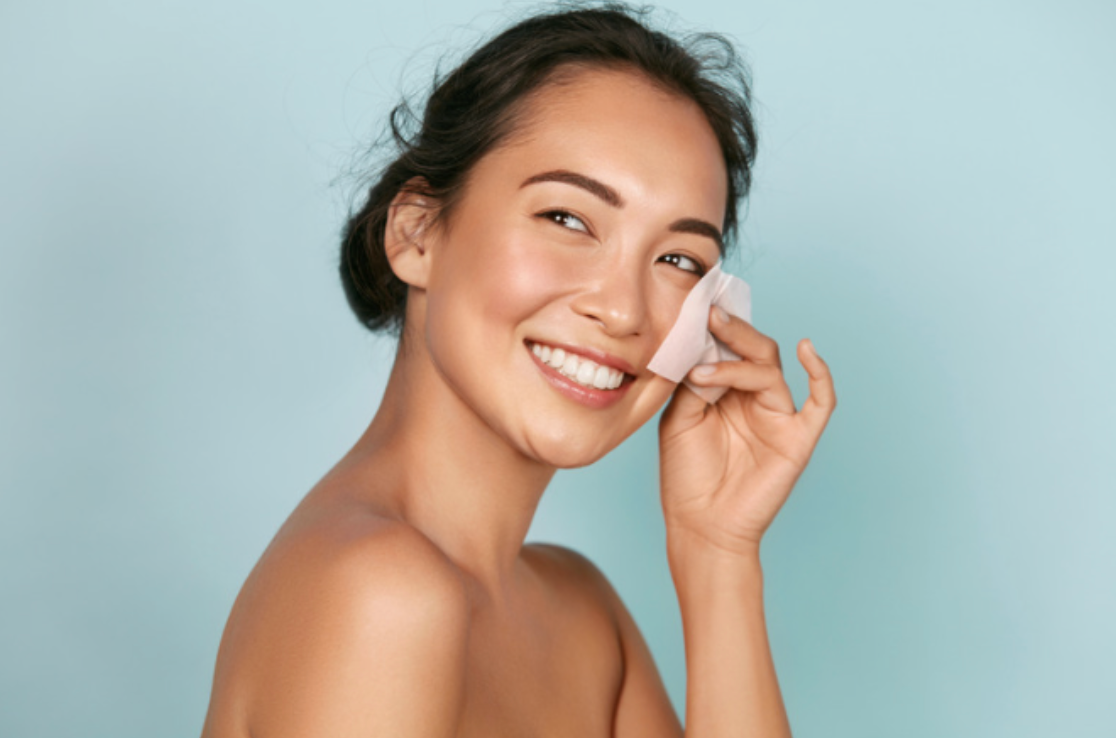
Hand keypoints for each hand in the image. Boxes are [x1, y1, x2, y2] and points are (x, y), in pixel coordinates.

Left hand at [659, 306, 836, 556]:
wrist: (700, 525)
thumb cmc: (686, 475)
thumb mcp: (678, 417)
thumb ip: (692, 380)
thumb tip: (703, 345)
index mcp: (726, 390)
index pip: (728, 347)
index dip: (714, 328)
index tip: (695, 305)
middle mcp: (754, 399)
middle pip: (755, 350)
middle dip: (732, 331)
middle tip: (708, 314)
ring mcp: (778, 417)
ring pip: (771, 371)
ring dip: (739, 364)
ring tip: (705, 371)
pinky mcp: (797, 439)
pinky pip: (820, 403)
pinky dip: (820, 374)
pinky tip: (806, 349)